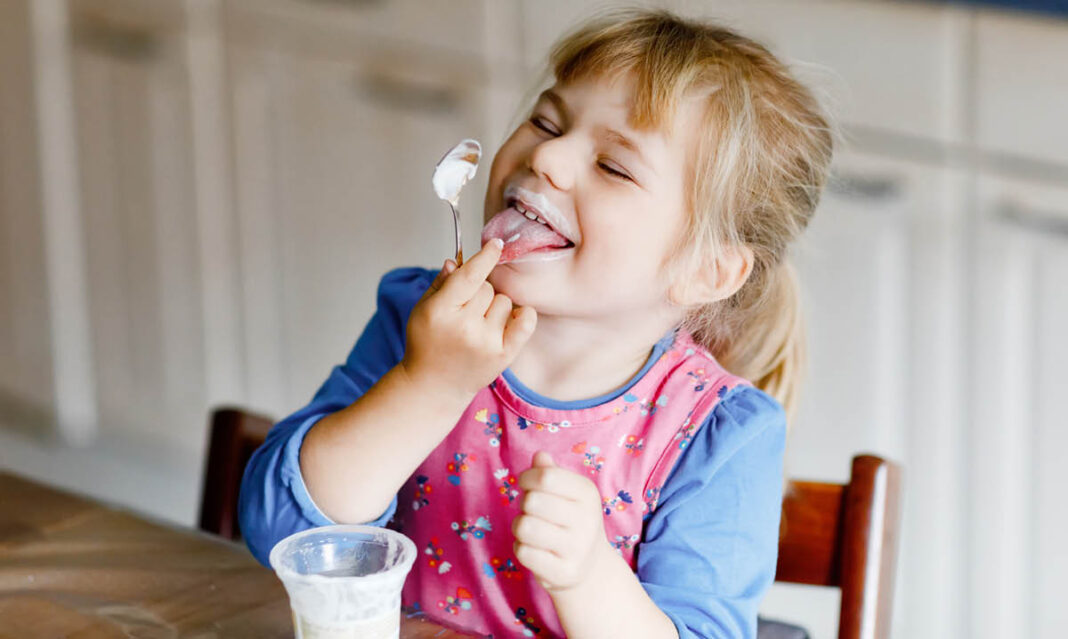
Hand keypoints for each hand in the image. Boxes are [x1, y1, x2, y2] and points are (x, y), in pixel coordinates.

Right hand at [399, 239, 536, 402]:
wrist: (433, 387)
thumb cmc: (427, 344)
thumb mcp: (423, 310)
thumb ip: (441, 284)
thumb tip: (457, 261)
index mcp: (441, 311)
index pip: (470, 276)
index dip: (485, 256)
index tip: (497, 244)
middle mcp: (465, 327)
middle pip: (488, 287)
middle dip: (479, 292)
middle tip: (467, 309)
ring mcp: (486, 343)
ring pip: (505, 301)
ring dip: (494, 307)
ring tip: (478, 323)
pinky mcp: (503, 356)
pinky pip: (526, 321)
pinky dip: (522, 315)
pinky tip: (509, 319)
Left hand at [513, 451, 611, 592]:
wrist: (591, 567)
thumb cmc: (570, 520)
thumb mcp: (566, 492)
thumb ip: (550, 472)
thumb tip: (540, 456)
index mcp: (588, 493)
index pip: (546, 477)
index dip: (527, 478)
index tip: (527, 485)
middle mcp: (588, 520)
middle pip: (532, 501)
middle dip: (524, 505)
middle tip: (534, 513)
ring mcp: (578, 549)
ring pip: (524, 527)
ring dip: (520, 527)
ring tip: (532, 531)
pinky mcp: (564, 573)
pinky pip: (524, 552)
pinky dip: (522, 549)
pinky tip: (536, 551)